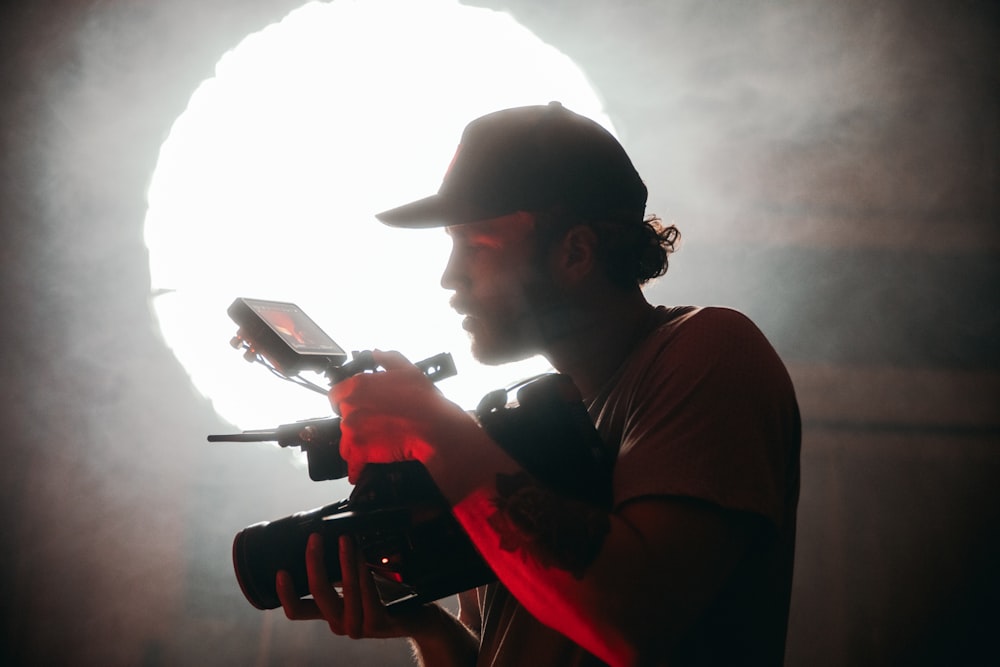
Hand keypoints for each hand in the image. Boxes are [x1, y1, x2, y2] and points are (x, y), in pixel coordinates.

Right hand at [276, 533, 429, 638]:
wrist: (416, 616)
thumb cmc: (384, 595)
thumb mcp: (355, 582)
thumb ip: (337, 571)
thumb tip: (320, 542)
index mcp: (330, 614)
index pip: (298, 611)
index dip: (285, 594)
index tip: (280, 570)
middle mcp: (340, 623)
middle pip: (318, 595)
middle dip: (314, 563)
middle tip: (314, 538)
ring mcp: (359, 625)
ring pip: (344, 593)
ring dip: (344, 563)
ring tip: (345, 540)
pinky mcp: (379, 623)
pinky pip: (367, 598)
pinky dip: (363, 576)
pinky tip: (362, 559)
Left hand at [331, 350, 480, 483]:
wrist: (435, 430)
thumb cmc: (425, 402)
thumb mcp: (410, 370)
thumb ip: (388, 358)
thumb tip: (375, 353)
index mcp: (359, 384)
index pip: (336, 394)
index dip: (346, 403)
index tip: (359, 409)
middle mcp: (350, 405)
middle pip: (342, 419)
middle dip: (356, 425)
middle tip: (375, 429)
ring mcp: (352, 429)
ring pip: (346, 441)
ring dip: (357, 446)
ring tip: (375, 449)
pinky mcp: (358, 451)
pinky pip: (352, 463)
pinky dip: (358, 467)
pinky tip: (366, 469)